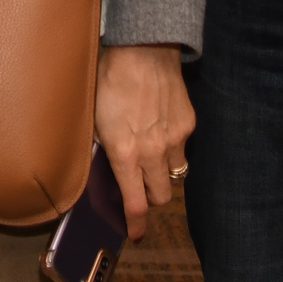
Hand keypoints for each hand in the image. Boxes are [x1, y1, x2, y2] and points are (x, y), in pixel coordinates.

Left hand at [94, 43, 192, 239]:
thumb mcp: (94, 116)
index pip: (135, 202)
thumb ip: (102, 144)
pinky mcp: (188, 123)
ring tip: (151, 151)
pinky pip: (183, 147)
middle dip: (151, 195)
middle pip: (161, 195)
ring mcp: (174, 138)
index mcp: (124, 152)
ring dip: (163, 170)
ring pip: (175, 173)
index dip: (136, 223)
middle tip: (141, 184)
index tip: (136, 233)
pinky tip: (160, 125)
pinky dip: (173, 145)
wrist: (143, 48)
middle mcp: (152, 151)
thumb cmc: (109, 77)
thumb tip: (104, 163)